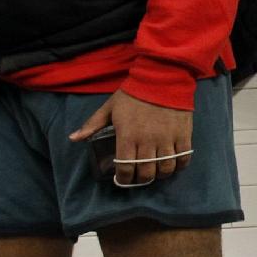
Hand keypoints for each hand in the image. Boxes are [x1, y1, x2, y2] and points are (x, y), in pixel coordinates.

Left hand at [70, 89, 193, 184]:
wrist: (162, 76)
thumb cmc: (134, 93)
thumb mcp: (110, 107)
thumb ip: (92, 125)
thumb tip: (73, 138)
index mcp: (127, 136)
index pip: (125, 168)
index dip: (124, 179)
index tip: (123, 179)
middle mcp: (148, 141)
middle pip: (146, 173)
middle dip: (141, 179)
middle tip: (139, 176)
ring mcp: (167, 139)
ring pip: (165, 169)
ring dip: (160, 175)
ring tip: (156, 171)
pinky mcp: (183, 135)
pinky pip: (183, 159)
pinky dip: (179, 166)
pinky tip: (173, 164)